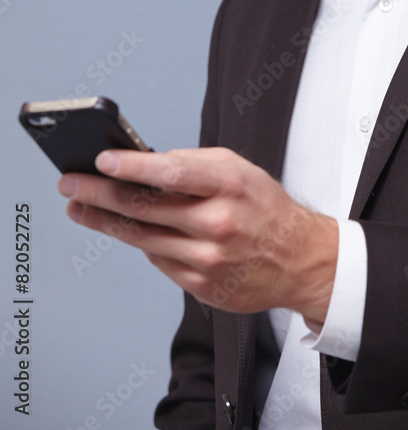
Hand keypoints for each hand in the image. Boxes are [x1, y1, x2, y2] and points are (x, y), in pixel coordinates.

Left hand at [57, 147, 337, 325]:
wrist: (299, 259)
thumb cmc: (264, 206)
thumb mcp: (239, 169)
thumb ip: (193, 164)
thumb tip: (143, 165)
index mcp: (230, 184)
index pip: (172, 172)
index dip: (133, 166)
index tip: (101, 159)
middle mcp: (219, 222)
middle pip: (146, 208)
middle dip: (100, 194)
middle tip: (69, 185)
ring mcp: (209, 258)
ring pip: (143, 238)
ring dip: (106, 222)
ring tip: (80, 208)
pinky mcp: (202, 285)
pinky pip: (159, 260)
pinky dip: (144, 243)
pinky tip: (131, 231)